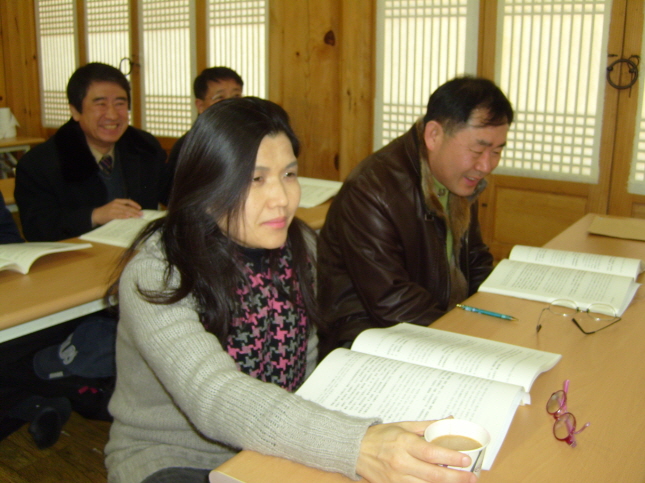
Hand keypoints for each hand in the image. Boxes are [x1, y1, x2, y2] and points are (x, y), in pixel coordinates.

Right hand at [91, 199, 142, 225]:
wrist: (96, 214)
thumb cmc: (107, 211)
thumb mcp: (115, 207)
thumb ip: (123, 208)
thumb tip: (134, 211)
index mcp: (117, 201)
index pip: (128, 201)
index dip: (135, 204)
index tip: (140, 208)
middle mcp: (116, 204)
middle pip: (128, 207)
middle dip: (136, 211)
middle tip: (141, 214)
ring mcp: (113, 209)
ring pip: (125, 212)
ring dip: (132, 215)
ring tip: (137, 217)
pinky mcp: (110, 215)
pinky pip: (118, 216)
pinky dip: (123, 216)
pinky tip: (128, 218)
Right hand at [356, 421, 476, 482]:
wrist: (355, 450)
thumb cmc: (380, 437)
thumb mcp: (404, 426)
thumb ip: (428, 426)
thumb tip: (449, 421)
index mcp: (405, 443)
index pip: (432, 452)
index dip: (451, 457)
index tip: (466, 459)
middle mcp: (401, 462)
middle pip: (433, 474)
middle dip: (455, 478)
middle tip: (471, 478)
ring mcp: (397, 478)